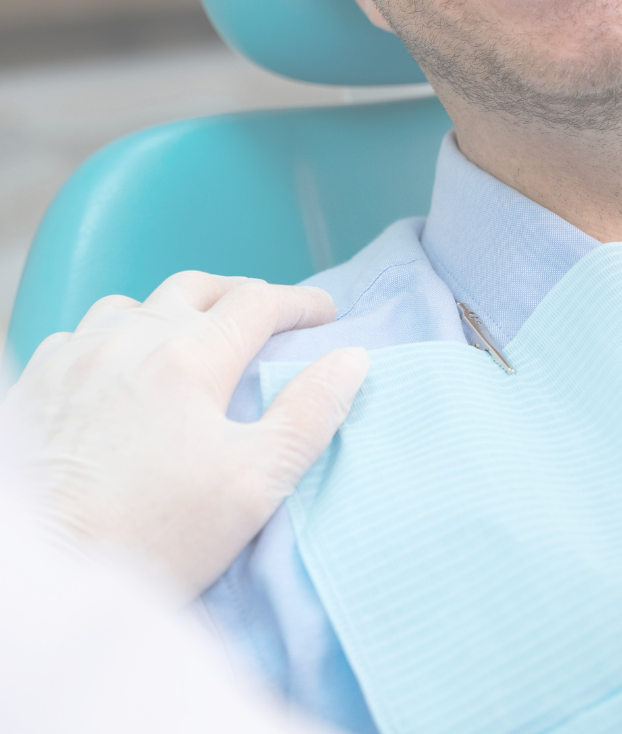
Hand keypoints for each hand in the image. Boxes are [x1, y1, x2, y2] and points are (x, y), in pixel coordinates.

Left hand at [0, 272, 367, 598]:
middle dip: (241, 294)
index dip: (301, 302)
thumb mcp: (253, 485)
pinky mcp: (33, 384)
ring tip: (191, 340)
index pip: (259, 301)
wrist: (41, 573)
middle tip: (267, 318)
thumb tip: (351, 359)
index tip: (325, 313)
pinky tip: (119, 371)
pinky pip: (79, 334)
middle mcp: (130, 339)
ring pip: (134, 304)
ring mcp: (73, 357)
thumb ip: (308, 415)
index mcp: (190, 357)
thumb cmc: (150, 539)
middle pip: (197, 286)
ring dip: (173, 311)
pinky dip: (113, 338)